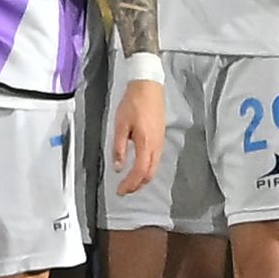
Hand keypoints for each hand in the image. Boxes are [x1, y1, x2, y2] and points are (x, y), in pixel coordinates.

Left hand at [111, 71, 161, 193]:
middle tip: (124, 190)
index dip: (130, 184)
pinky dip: (147, 169)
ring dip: (143, 178)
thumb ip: (119, 148)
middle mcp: (156, 145)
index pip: (139, 172)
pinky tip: (139, 167)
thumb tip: (118, 167)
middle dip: (137, 185)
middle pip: (150, 174)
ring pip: (154, 168)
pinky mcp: (161, 136)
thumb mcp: (120, 126)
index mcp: (146, 143)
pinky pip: (156, 159)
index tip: (120, 191)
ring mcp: (160, 141)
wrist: (148, 86)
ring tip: (130, 181)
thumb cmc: (133, 103)